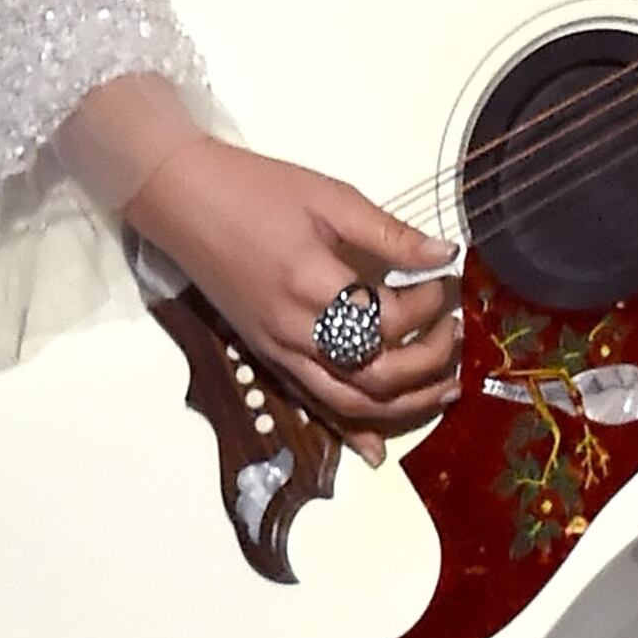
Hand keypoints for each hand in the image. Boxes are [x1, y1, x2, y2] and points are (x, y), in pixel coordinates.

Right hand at [122, 140, 460, 462]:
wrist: (183, 199)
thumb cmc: (256, 189)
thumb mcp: (332, 198)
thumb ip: (390, 235)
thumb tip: (447, 255)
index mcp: (314, 285)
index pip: (390, 319)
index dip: (430, 304)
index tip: (447, 279)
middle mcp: (296, 331)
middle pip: (378, 374)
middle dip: (429, 360)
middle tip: (454, 330)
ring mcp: (278, 352)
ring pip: (350, 403)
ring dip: (404, 404)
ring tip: (444, 387)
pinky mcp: (266, 358)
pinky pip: (313, 405)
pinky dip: (349, 431)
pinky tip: (378, 448)